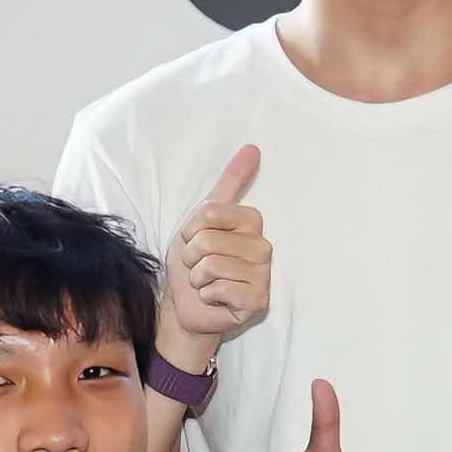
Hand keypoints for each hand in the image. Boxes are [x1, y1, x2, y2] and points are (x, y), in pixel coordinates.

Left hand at [168, 143, 271, 345]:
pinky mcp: (258, 301)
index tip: (196, 242)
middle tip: (199, 267)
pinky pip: (220, 289)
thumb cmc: (194, 262)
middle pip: (207, 241)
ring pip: (212, 266)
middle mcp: (264, 246)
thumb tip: (252, 147)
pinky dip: (208, 295)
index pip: (209, 214)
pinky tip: (215, 298)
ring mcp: (263, 276)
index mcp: (252, 222)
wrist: (187, 304)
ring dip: (198, 278)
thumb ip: (229, 184)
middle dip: (192, 257)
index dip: (192, 230)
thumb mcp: (202, 219)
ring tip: (205, 283)